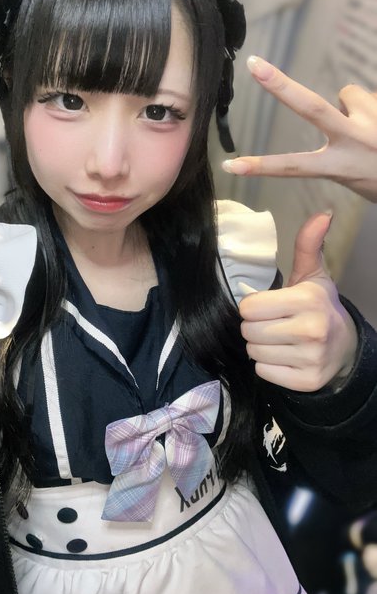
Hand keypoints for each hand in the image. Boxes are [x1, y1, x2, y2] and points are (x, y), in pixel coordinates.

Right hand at [222, 56, 376, 201]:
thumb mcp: (359, 179)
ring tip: (373, 126)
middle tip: (254, 64)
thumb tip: (340, 106)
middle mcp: (356, 140)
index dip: (260, 166)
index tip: (231, 166)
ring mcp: (374, 120)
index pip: (293, 167)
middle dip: (280, 84)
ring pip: (349, 94)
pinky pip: (369, 96)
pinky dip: (372, 106)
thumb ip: (342, 148)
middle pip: (311, 107)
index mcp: (344, 166)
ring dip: (355, 105)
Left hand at [239, 212, 357, 391]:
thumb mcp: (313, 275)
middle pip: (248, 331)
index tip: (268, 307)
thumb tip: (323, 213)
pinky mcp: (305, 381)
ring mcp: (309, 358)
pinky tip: (284, 357)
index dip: (253, 307)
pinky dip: (268, 366)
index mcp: (307, 300)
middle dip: (255, 327)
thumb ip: (308, 245)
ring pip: (254, 352)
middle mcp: (310, 330)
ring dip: (260, 346)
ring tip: (279, 340)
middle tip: (273, 324)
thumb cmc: (319, 306)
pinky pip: (263, 372)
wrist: (344, 346)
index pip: (249, 307)